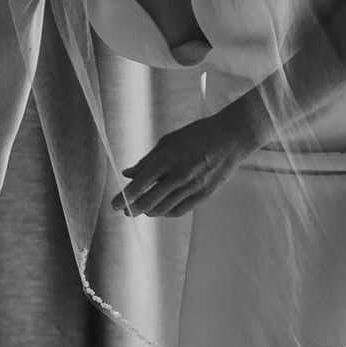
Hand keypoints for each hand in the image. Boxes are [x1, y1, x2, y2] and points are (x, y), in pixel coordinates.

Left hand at [114, 110, 252, 219]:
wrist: (231, 137)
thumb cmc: (197, 135)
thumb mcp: (168, 141)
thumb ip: (147, 160)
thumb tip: (127, 173)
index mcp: (166, 159)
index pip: (139, 184)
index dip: (125, 197)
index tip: (114, 205)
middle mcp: (178, 176)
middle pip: (149, 201)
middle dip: (133, 209)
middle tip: (125, 211)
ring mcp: (191, 187)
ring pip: (163, 208)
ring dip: (149, 211)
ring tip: (142, 209)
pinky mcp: (203, 195)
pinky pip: (179, 210)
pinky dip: (166, 212)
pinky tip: (160, 209)